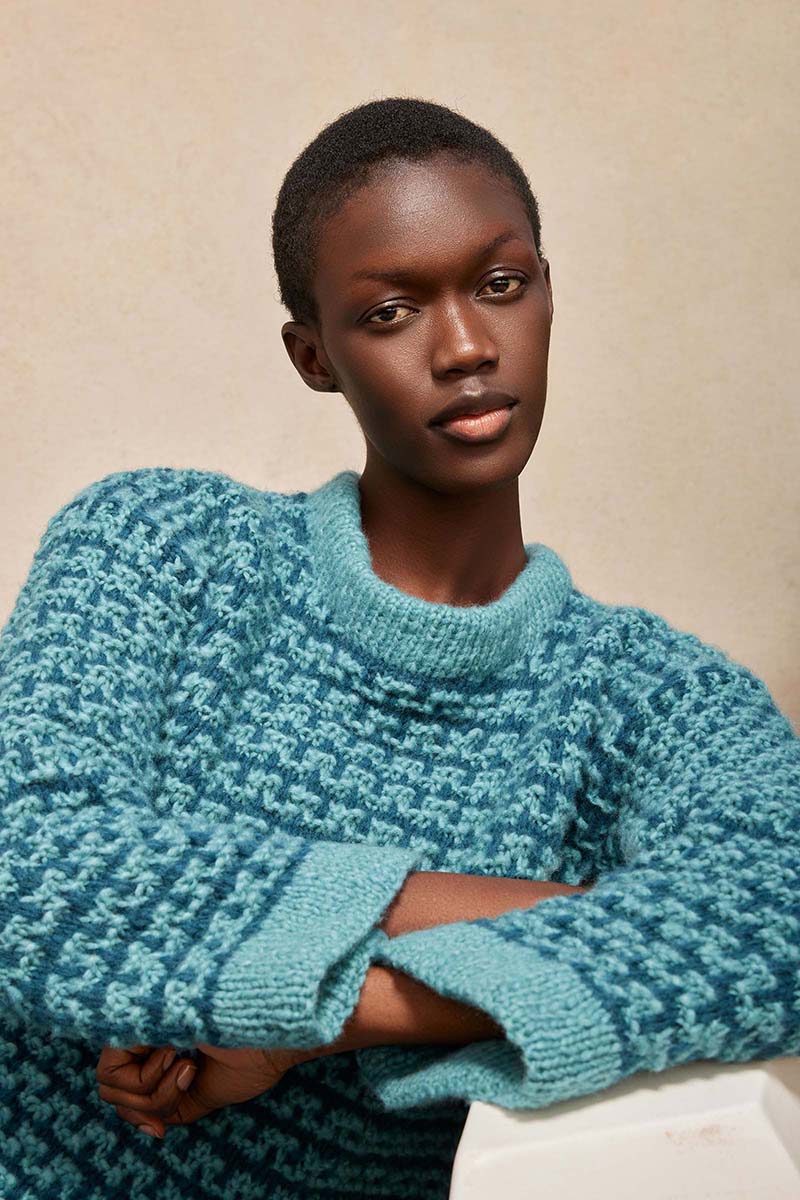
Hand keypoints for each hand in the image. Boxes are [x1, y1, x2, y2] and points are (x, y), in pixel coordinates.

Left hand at [95, 1041, 316, 1138]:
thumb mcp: (200, 1094)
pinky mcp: (136, 1019)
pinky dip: (148, 1082)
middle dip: (149, 1104)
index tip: (161, 1127)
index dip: (138, 1112)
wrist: (267, 1037)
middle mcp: (145, 1030)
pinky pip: (114, 1073)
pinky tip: (180, 1058)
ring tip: (187, 1066)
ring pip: (110, 1084)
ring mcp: (140, 1021)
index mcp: (160, 1044)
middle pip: (111, 1089)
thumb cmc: (249, 1058)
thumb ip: (165, 1108)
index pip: (121, 1086)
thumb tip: (147, 1127)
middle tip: (186, 1079)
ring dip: (154, 1092)